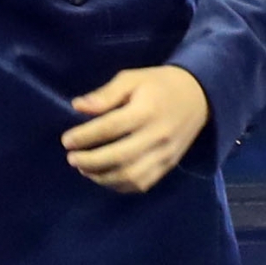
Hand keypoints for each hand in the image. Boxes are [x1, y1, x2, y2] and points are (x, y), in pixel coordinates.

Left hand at [61, 65, 209, 193]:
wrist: (200, 97)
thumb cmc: (159, 84)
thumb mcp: (132, 79)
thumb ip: (106, 94)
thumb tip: (78, 106)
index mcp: (146, 110)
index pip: (110, 128)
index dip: (85, 137)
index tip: (66, 140)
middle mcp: (157, 135)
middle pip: (119, 157)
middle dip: (90, 161)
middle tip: (71, 158)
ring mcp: (165, 154)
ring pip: (130, 176)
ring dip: (102, 177)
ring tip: (84, 169)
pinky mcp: (169, 165)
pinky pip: (143, 184)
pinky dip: (120, 186)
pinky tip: (104, 178)